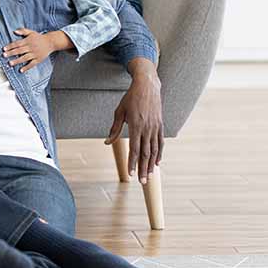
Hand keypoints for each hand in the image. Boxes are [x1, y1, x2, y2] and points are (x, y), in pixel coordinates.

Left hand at [3, 29, 67, 72]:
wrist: (51, 42)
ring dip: (17, 61)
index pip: (17, 43)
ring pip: (25, 58)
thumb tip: (14, 31)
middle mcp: (31, 47)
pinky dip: (26, 67)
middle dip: (11, 53)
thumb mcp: (31, 32)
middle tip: (4, 55)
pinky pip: (32, 64)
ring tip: (10, 63)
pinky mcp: (38, 59)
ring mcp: (35, 54)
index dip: (10, 46)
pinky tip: (21, 70)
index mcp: (28, 41)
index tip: (4, 49)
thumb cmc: (39, 37)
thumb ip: (23, 31)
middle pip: (20, 50)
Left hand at [105, 61, 163, 183]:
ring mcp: (155, 127)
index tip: (130, 174)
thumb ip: (114, 129)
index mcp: (136, 126)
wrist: (147, 86)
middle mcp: (147, 128)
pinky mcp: (160, 125)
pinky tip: (157, 163)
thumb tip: (106, 142)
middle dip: (142, 168)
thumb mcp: (119, 112)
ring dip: (151, 164)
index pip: (134, 149)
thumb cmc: (130, 99)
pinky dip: (159, 153)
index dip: (132, 163)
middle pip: (145, 153)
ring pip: (154, 150)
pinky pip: (160, 142)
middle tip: (141, 182)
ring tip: (149, 176)